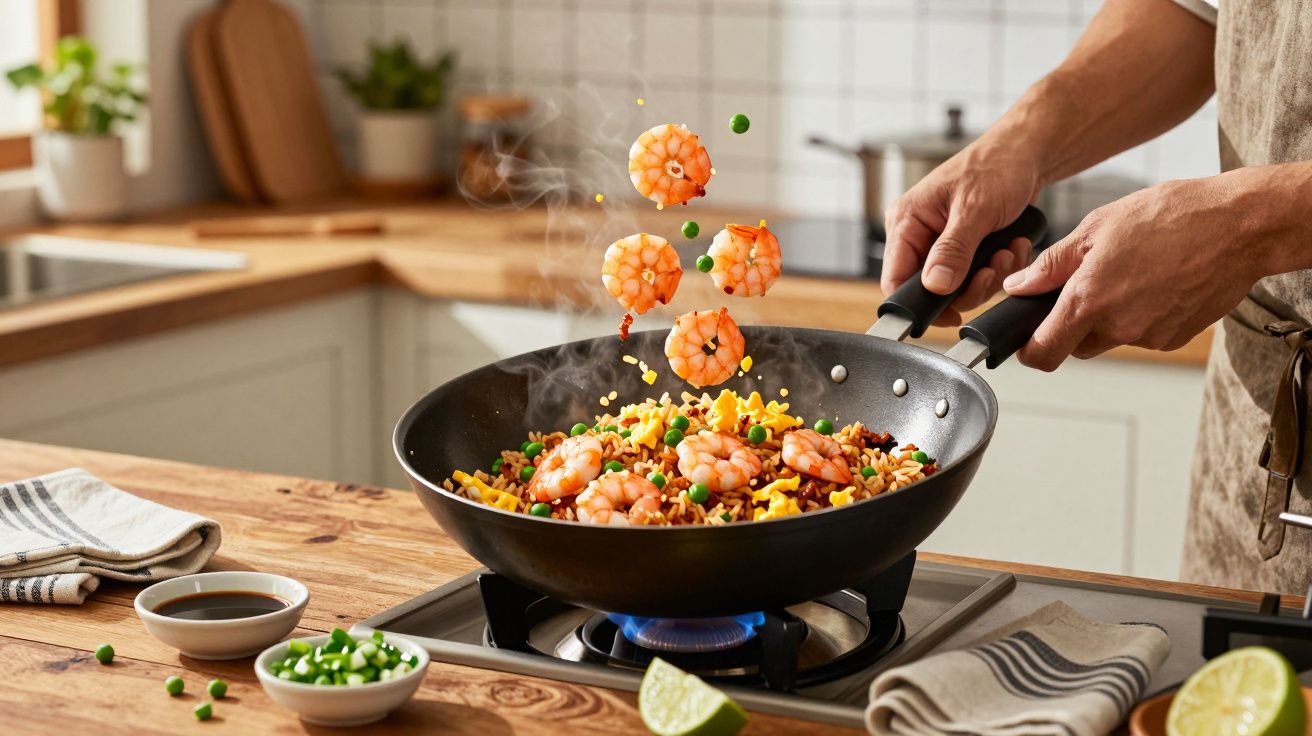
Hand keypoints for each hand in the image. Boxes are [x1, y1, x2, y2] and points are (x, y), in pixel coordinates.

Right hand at [881, 135, 1042, 325]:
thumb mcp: (975, 210)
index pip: (895, 279)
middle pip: (930, 289)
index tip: (951, 315)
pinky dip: (1000, 268)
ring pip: (958, 288)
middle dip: (969, 285)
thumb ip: (953, 250)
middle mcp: (919, 235)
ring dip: (990, 276)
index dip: (919, 304)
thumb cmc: (997, 165)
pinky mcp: (965, 248)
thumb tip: (935, 286)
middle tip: (993, 268)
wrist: (1028, 152)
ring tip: (1009, 250)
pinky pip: (976, 276)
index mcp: (906, 221)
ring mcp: (942, 243)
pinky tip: (1013, 245)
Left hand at [1003, 176, 1265, 370]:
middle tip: (1089, 284)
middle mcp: (1118, 327)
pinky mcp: (1175, 338)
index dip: (1030, 350)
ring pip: (1110, 338)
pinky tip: (1156, 281)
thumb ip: (1052, 264)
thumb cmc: (1171, 216)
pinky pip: (1142, 334)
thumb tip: (1018, 286)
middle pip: (1076, 346)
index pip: (1043, 353)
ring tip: (1131, 273)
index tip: (1029, 337)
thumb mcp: (1097, 227)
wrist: (1241, 226)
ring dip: (1109, 317)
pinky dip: (1140, 315)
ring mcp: (1149, 336)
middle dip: (1073, 324)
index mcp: (1089, 300)